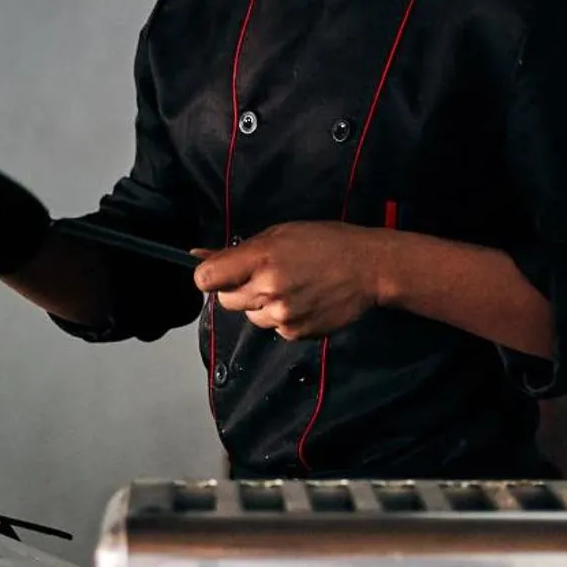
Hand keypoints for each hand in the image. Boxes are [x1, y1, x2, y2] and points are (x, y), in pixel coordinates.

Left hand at [192, 222, 387, 340]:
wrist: (369, 268)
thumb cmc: (325, 242)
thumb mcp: (279, 233)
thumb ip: (237, 249)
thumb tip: (197, 255)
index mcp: (261, 259)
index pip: (206, 279)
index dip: (209, 275)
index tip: (220, 271)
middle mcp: (268, 290)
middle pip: (225, 300)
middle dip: (236, 288)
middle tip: (264, 275)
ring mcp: (282, 315)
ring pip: (250, 316)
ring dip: (260, 304)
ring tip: (289, 287)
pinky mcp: (296, 333)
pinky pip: (273, 327)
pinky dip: (281, 316)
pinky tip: (303, 300)